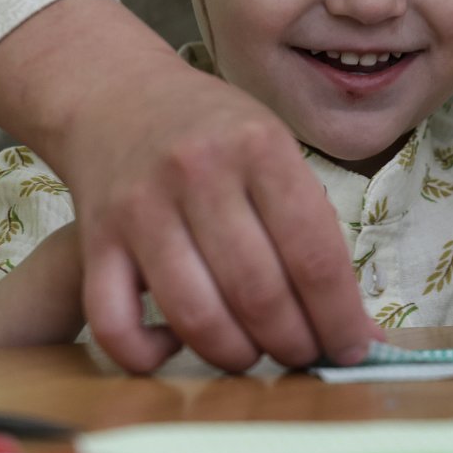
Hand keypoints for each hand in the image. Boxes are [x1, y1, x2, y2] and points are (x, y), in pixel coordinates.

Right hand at [0, 0, 378, 373]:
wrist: (115, 95)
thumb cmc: (211, 131)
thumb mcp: (273, 151)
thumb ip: (313, 230)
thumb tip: (357, 332)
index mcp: (258, 146)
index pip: (313, 254)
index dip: (339, 318)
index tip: (350, 351)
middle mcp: (198, 173)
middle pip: (258, 292)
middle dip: (293, 345)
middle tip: (303, 356)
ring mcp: (140, 208)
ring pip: (195, 315)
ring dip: (235, 356)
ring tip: (252, 355)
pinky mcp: (95, 240)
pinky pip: (114, 323)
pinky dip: (147, 356)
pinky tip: (173, 347)